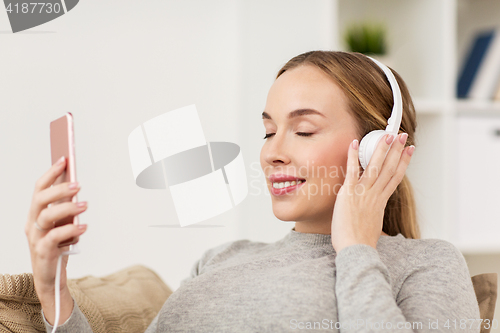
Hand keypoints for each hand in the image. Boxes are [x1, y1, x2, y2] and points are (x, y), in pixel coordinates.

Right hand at [24, 156, 87, 323]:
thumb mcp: (63, 225)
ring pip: (46, 217)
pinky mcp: (44, 252)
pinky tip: (83, 228)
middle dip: (60, 189)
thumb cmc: (58, 248)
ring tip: (85, 205)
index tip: (64, 159)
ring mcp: (36, 238)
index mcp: (36, 214)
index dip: (51, 173)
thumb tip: (76, 186)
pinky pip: (55, 238)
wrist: (51, 279)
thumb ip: (67, 209)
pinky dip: (70, 231)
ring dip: (67, 208)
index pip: (39, 189)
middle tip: (79, 184)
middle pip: (40, 200)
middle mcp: (33, 224)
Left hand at [331, 133, 414, 252]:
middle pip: (389, 167)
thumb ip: (374, 215)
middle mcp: (375, 194)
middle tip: (403, 134)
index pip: (395, 177)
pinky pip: (352, 170)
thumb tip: (373, 214)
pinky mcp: (349, 193)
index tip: (410, 150)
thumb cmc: (361, 242)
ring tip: (387, 134)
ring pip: (375, 166)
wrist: (356, 249)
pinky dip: (353, 156)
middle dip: (397, 149)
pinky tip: (354, 143)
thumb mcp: (373, 225)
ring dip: (381, 149)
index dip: (404, 162)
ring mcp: (363, 192)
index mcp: (381, 202)